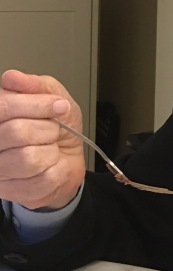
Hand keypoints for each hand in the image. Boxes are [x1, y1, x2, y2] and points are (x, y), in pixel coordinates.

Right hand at [0, 70, 85, 210]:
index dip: (36, 105)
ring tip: (50, 149)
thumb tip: (13, 78)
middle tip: (53, 131)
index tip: (59, 106)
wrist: (68, 158)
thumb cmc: (57, 127)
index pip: (4, 108)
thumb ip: (36, 86)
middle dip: (48, 129)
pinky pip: (44, 178)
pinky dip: (59, 170)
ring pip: (29, 158)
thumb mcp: (54, 97)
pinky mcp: (13, 192)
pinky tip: (53, 165)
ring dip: (51, 151)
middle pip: (17, 132)